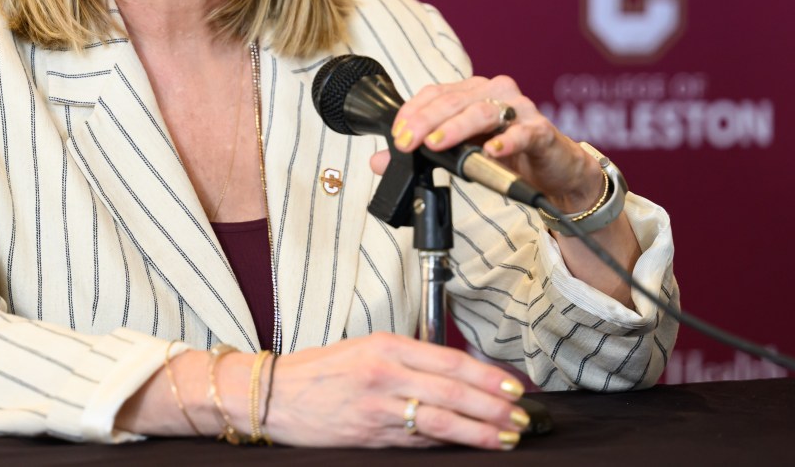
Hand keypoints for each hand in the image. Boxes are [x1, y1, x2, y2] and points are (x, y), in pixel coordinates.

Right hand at [266, 333, 528, 448]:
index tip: (512, 386)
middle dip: (494, 407)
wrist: (273, 395)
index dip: (486, 376)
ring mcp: (378, 408)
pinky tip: (467, 447)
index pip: (450, 360)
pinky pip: (418, 440)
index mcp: (386, 346)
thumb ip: (405, 358)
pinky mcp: (370, 436)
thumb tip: (453, 374)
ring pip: (442, 420)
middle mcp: (385, 374)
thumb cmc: (318, 371)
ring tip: (506, 437)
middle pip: (453, 391)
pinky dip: (447, 443)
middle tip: (522, 417)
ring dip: (480, 432)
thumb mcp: (363, 348)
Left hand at [367, 74, 599, 211]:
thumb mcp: (459, 154)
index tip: (396, 135)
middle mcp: (494, 93)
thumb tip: (379, 162)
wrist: (554, 170)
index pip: (435, 93)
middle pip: (454, 101)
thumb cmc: (507, 154)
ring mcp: (519, 109)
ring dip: (457, 128)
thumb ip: (422, 155)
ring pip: (483, 112)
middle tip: (408, 143)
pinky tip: (493, 150)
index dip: (413, 112)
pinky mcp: (540, 130)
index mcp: (471, 92)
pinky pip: (523, 133)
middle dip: (426, 122)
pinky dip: (507, 141)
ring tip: (437, 144)